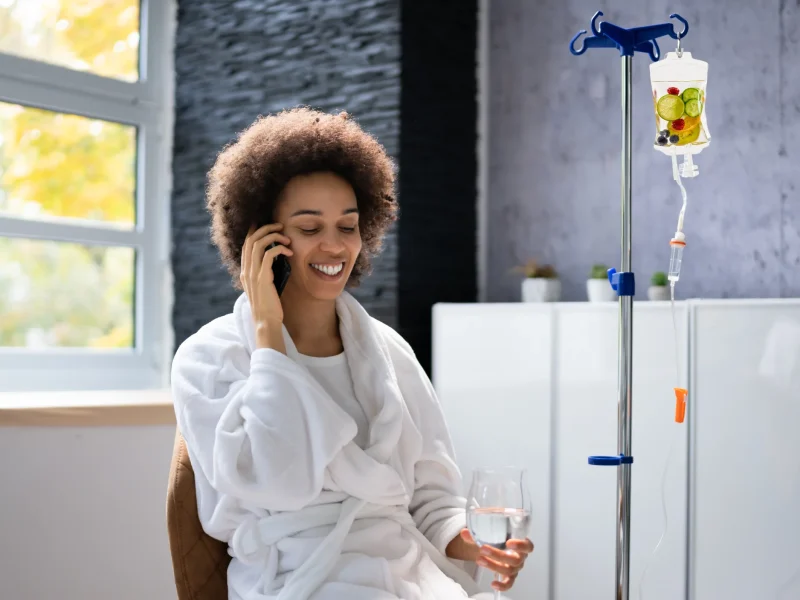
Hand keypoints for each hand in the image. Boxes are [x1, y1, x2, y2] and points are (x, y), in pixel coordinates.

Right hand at [240, 224, 292, 348]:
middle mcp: (246, 270)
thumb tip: (276, 257)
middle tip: (280, 226)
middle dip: (265, 228)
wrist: (266, 321)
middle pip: (250, 239)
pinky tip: (289, 252)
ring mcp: (252, 274)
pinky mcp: (262, 278)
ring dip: (273, 236)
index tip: (267, 224)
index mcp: (246, 271)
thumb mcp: (266, 285)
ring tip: (286, 237)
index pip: (246, 244)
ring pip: (258, 244)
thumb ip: (266, 272)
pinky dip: (279, 249)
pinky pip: (268, 255)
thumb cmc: (270, 305)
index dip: (255, 231)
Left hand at [460, 529, 533, 592]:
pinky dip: (502, 585)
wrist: (492, 545)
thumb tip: (464, 533)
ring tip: (479, 560)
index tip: (508, 542)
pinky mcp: (509, 576)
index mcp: (520, 542)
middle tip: (483, 549)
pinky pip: (509, 583)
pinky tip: (493, 583)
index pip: (528, 546)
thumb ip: (476, 532)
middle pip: (515, 559)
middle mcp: (520, 556)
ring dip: (493, 565)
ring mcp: (515, 567)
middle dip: (498, 554)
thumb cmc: (496, 537)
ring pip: (509, 570)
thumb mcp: (488, 531)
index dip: (521, 545)